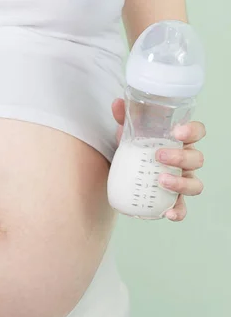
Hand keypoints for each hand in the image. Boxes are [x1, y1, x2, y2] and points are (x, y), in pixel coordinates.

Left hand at [112, 99, 205, 221]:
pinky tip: (168, 214)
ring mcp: (181, 181)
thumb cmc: (135, 148)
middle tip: (159, 156)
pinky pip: (182, 208)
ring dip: (180, 184)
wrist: (125, 170)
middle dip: (180, 157)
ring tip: (160, 181)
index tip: (178, 132)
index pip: (197, 132)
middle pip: (197, 159)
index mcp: (179, 141)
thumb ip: (124, 117)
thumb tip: (118, 102)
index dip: (193, 131)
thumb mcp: (128, 132)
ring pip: (195, 184)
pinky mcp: (172, 199)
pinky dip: (179, 212)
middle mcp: (185, 162)